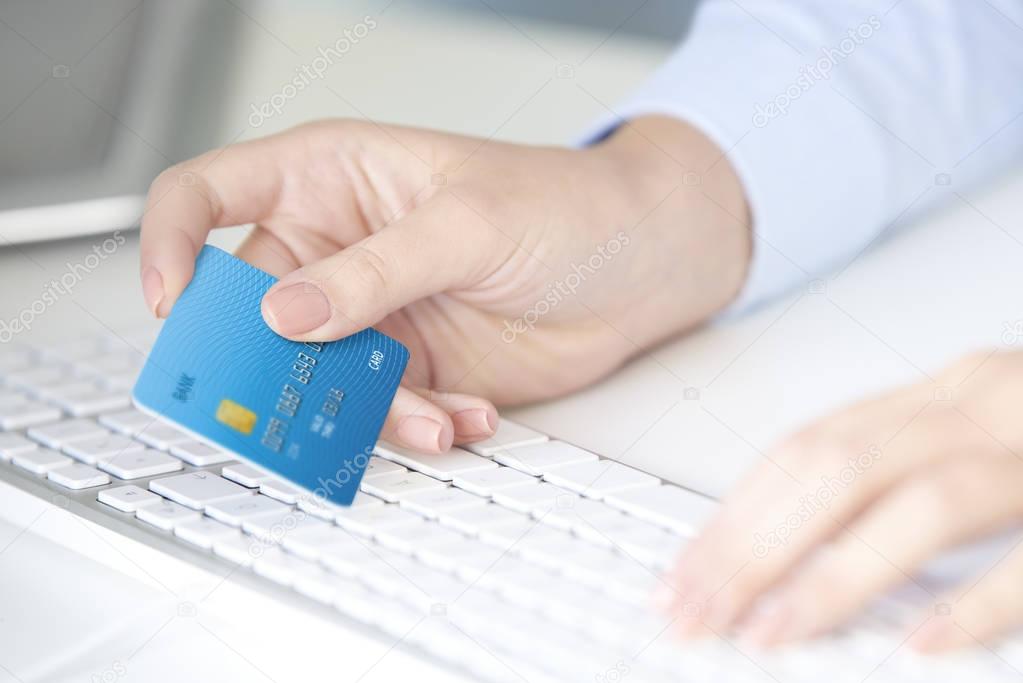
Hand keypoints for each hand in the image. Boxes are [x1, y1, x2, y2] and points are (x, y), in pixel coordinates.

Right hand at [140, 117, 749, 452]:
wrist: (640, 266)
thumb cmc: (564, 207)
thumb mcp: (465, 225)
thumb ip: (375, 271)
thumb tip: (283, 314)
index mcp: (332, 179)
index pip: (210, 195)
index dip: (171, 245)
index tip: (173, 305)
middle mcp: (339, 250)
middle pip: (253, 313)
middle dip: (265, 365)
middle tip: (290, 401)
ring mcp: (373, 314)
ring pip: (316, 377)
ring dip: (359, 409)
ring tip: (428, 415)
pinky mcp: (412, 367)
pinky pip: (381, 411)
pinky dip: (418, 427)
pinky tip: (467, 416)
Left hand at [669, 351, 1022, 650]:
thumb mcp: (966, 433)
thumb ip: (888, 472)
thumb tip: (786, 541)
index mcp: (936, 397)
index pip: (804, 451)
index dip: (733, 515)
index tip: (682, 573)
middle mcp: (976, 408)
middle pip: (835, 471)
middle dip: (753, 548)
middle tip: (697, 611)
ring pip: (924, 504)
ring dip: (834, 576)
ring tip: (770, 631)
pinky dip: (976, 603)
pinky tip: (919, 642)